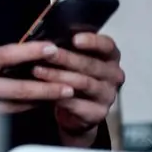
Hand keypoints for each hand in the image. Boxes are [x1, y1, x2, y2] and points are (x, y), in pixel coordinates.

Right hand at [0, 41, 75, 112]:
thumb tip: (10, 54)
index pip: (6, 55)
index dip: (31, 52)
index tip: (52, 49)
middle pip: (17, 90)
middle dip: (46, 89)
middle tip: (70, 87)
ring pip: (15, 105)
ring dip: (39, 101)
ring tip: (62, 96)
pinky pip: (4, 111)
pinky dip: (21, 107)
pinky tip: (37, 104)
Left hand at [31, 32, 124, 146]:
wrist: (76, 110)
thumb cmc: (72, 75)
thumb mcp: (73, 59)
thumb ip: (66, 48)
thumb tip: (45, 39)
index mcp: (110, 56)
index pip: (107, 45)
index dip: (92, 41)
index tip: (74, 39)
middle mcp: (114, 75)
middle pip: (91, 64)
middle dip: (65, 58)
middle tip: (44, 54)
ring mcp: (108, 94)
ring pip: (83, 83)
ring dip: (58, 76)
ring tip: (37, 71)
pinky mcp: (99, 112)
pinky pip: (78, 103)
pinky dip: (59, 97)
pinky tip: (45, 92)